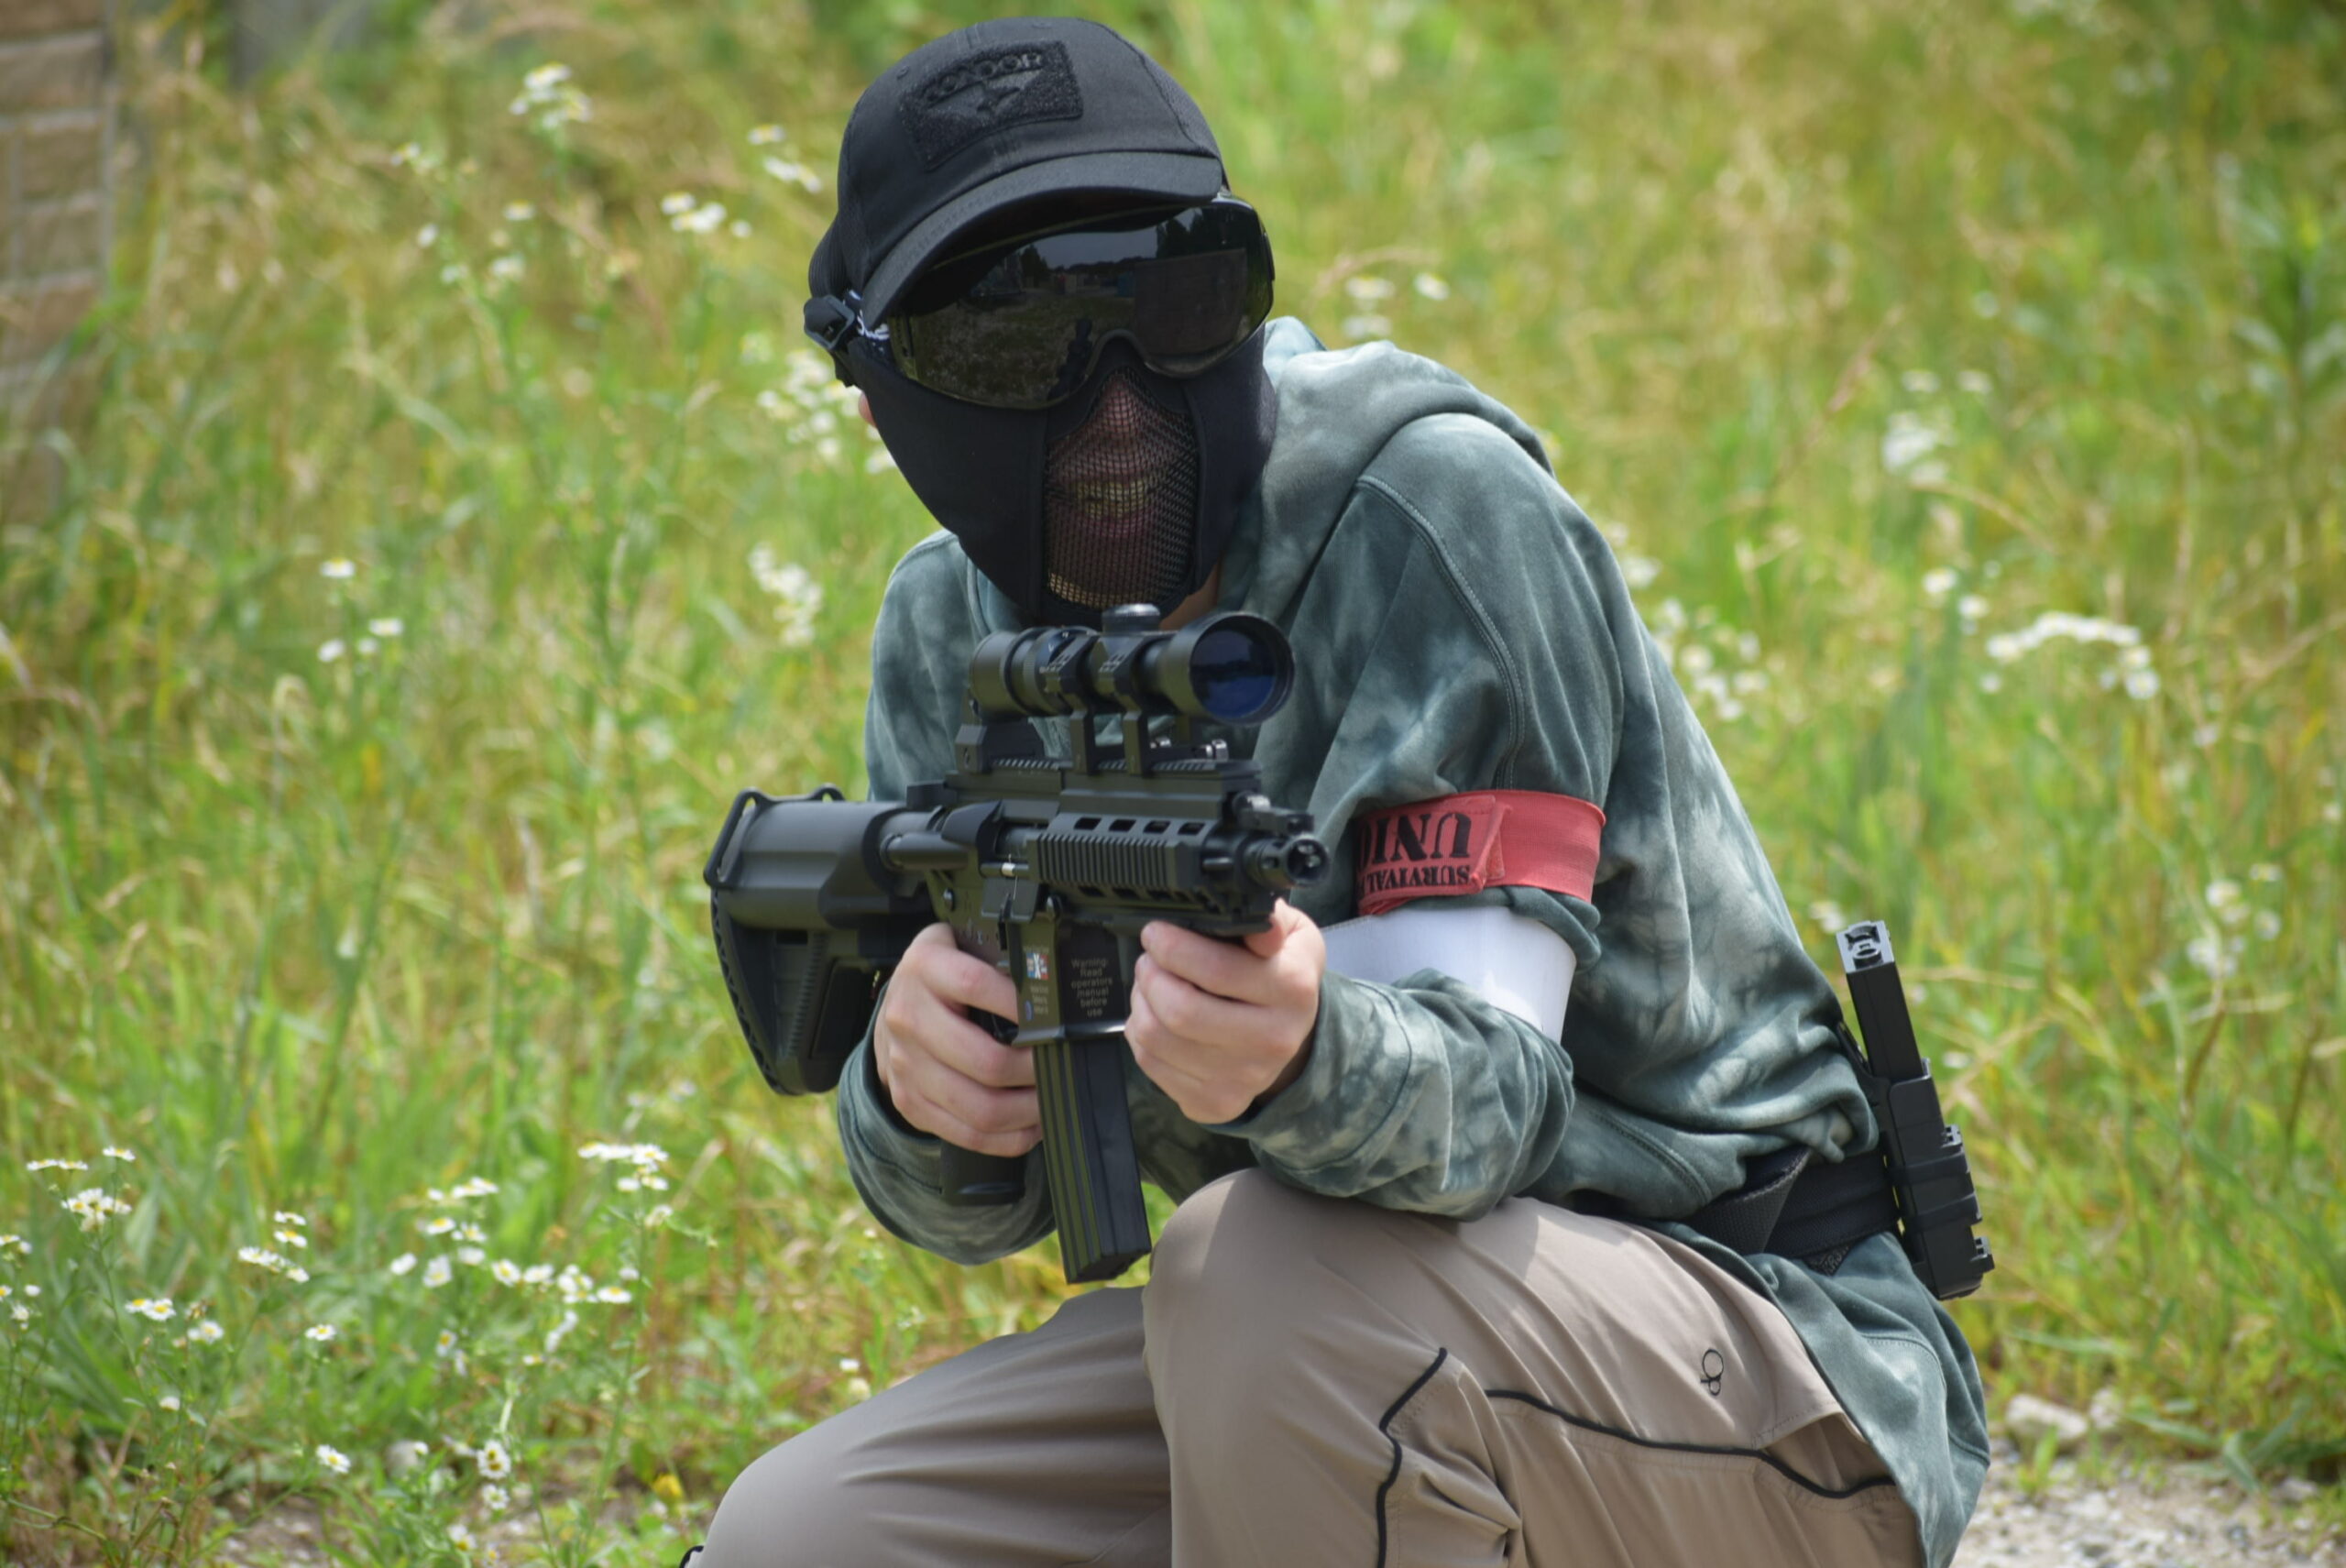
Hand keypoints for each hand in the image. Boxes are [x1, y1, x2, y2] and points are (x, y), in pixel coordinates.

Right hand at [872, 922, 1039, 1157]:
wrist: (895, 1008)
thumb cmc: (946, 976)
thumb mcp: (965, 946)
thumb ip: (1000, 957)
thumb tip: (1058, 983)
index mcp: (925, 968)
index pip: (975, 986)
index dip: (1021, 1005)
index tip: (1055, 1016)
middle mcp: (907, 1017)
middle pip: (986, 1061)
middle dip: (1036, 1069)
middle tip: (1061, 1064)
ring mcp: (905, 1065)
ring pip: (980, 1107)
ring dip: (1029, 1110)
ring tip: (1052, 1096)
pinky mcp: (909, 1101)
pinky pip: (967, 1134)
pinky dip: (1009, 1136)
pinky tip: (1031, 1123)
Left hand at [1127, 900, 1324, 1124]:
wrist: (1291, 1032)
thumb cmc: (1279, 968)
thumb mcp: (1289, 932)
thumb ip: (1269, 918)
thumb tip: (1263, 928)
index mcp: (1292, 989)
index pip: (1214, 969)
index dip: (1171, 945)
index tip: (1155, 933)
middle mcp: (1273, 1040)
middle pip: (1179, 1010)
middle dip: (1150, 975)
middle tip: (1150, 960)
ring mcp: (1244, 1079)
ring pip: (1157, 1038)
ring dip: (1141, 1002)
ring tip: (1152, 985)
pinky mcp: (1215, 1103)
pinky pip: (1151, 1064)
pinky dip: (1141, 1034)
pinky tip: (1157, 1017)